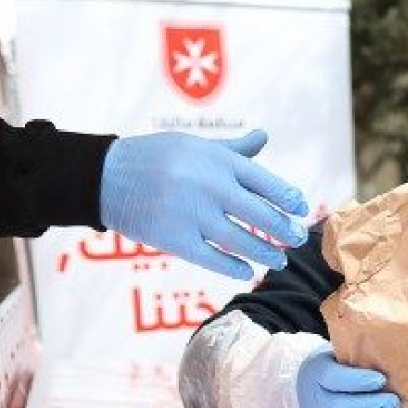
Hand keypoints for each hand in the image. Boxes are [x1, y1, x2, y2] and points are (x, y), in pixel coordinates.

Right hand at [100, 129, 309, 278]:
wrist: (106, 176)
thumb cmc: (156, 157)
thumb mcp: (195, 145)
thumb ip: (233, 150)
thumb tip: (263, 137)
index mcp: (217, 160)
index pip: (265, 182)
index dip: (287, 198)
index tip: (301, 209)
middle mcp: (209, 186)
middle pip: (260, 214)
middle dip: (283, 230)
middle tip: (297, 238)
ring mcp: (192, 214)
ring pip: (241, 240)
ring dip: (265, 253)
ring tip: (279, 260)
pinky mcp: (175, 238)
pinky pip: (214, 258)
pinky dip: (234, 267)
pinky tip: (247, 271)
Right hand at [295, 345, 403, 407]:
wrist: (314, 387)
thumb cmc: (340, 366)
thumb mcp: (341, 352)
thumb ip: (358, 352)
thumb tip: (393, 341)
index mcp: (318, 373)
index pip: (333, 379)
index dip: (357, 381)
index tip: (381, 379)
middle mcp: (316, 400)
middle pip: (339, 407)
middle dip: (369, 407)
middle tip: (394, 403)